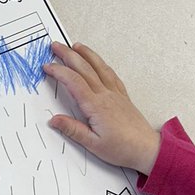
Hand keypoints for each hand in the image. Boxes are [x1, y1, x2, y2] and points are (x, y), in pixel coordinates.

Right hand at [44, 42, 160, 174]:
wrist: (146, 149)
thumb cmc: (122, 148)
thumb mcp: (93, 144)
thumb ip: (73, 130)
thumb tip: (54, 120)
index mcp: (96, 106)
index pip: (74, 82)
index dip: (59, 71)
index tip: (48, 66)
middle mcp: (106, 95)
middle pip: (84, 68)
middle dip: (68, 55)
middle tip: (56, 46)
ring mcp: (115, 94)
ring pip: (99, 67)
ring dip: (86, 54)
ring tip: (76, 46)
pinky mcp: (123, 96)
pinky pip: (111, 74)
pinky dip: (102, 64)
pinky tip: (99, 62)